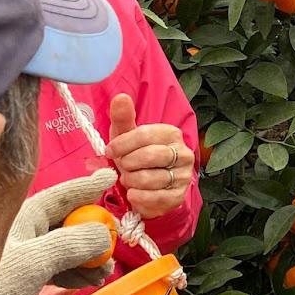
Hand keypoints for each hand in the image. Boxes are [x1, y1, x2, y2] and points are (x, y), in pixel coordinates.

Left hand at [0, 168, 117, 294]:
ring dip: (89, 258)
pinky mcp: (24, 282)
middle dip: (95, 231)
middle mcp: (25, 232)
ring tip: (103, 272)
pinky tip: (89, 281)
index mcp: (24, 217)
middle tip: (114, 242)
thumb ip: (71, 244)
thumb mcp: (33, 262)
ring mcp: (25, 257)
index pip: (63, 195)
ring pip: (66, 248)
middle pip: (68, 223)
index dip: (87, 187)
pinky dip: (77, 274)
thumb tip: (103, 234)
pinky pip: (59, 270)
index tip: (109, 176)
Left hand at [105, 94, 195, 218]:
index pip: (144, 135)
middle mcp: (183, 153)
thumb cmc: (136, 157)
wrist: (147, 187)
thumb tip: (120, 97)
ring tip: (128, 179)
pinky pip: (156, 197)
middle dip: (128, 163)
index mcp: (171, 134)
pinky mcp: (179, 196)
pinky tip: (133, 193)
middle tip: (123, 166)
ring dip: (131, 181)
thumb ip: (123, 117)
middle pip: (149, 156)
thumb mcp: (127, 136)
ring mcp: (183, 175)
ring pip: (151, 178)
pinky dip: (139, 197)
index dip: (122, 144)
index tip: (110, 151)